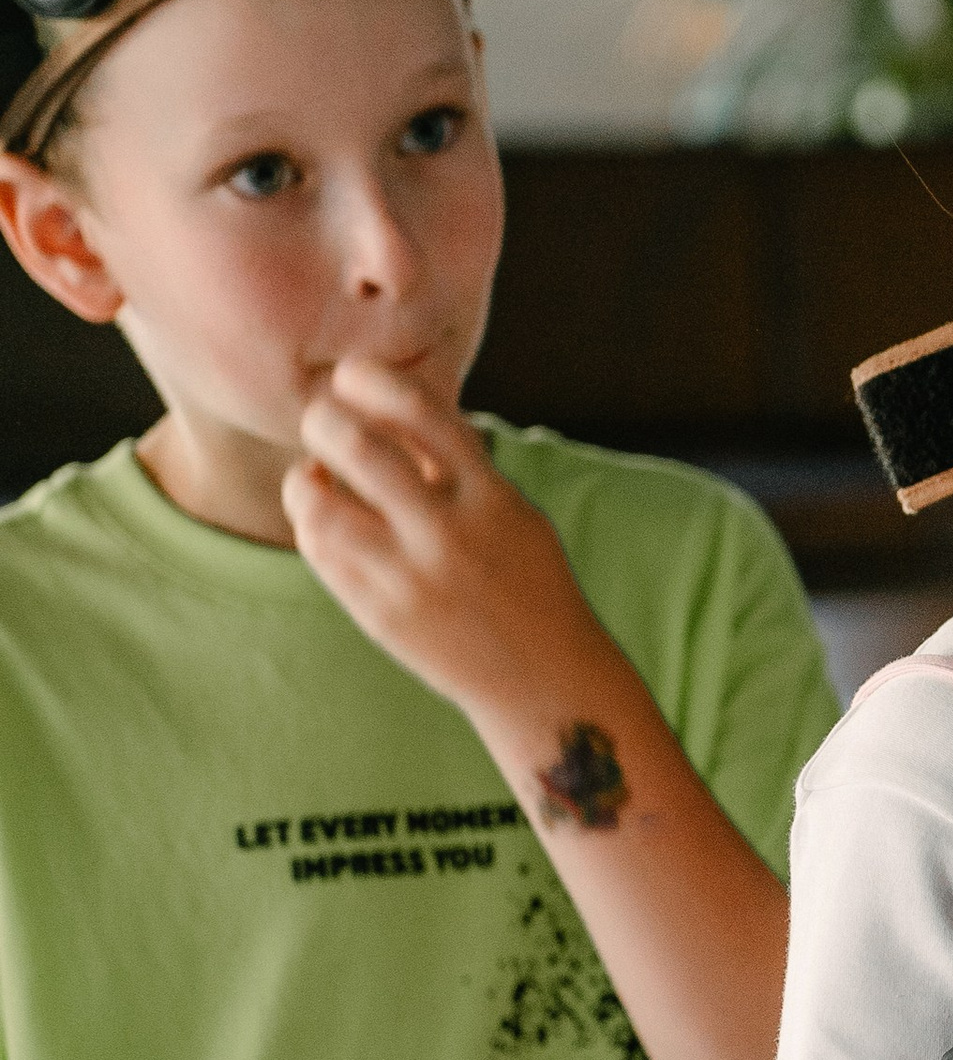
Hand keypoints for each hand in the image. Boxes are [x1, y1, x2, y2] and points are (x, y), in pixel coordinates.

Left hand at [284, 362, 612, 733]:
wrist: (544, 682)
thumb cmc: (526, 583)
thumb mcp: (512, 513)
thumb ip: (459, 465)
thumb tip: (387, 413)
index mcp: (489, 497)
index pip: (421, 410)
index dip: (373, 379)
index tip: (351, 377)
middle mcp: (447, 534)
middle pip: (355, 446)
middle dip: (323, 420)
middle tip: (321, 421)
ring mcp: (410, 579)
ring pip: (319, 507)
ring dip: (302, 480)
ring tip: (312, 478)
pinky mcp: (381, 617)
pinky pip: (322, 555)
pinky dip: (312, 526)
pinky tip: (326, 523)